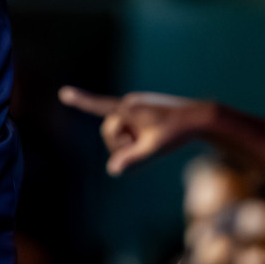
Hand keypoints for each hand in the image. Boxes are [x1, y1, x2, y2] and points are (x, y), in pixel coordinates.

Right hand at [58, 86, 217, 174]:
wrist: (201, 117)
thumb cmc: (177, 132)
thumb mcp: (154, 149)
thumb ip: (132, 160)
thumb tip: (112, 170)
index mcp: (128, 108)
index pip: (98, 106)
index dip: (80, 101)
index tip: (63, 93)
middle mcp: (129, 104)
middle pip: (110, 131)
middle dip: (121, 144)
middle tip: (143, 149)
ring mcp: (136, 106)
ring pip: (120, 131)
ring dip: (130, 142)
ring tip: (152, 143)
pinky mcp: (143, 111)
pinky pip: (130, 128)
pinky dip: (136, 138)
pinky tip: (153, 139)